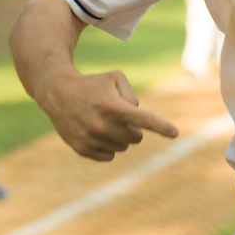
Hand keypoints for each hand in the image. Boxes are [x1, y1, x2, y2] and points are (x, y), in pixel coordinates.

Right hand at [37, 67, 178, 160]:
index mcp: (113, 107)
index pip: (144, 120)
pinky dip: (109, 146)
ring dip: (121, 137)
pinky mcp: (82, 149)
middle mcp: (102, 125)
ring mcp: (91, 139)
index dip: (162, 127)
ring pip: (123, 147)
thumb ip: (133, 96)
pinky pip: (109, 156)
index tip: (176, 133)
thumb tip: (137, 121)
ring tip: (106, 122)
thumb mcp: (116, 78)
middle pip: (136, 137)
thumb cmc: (94, 83)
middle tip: (121, 116)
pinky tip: (98, 133)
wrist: (58, 93)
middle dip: (134, 128)